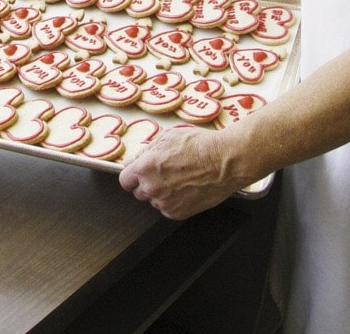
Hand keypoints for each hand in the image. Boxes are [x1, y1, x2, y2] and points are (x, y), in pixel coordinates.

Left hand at [119, 125, 247, 219]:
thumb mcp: (168, 136)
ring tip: (179, 178)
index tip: (137, 174)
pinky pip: (168, 209)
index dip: (132, 175)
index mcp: (145, 168)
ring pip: (154, 201)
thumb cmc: (200, 145)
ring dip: (161, 192)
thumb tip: (137, 159)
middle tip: (164, 172)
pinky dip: (173, 201)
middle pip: (138, 192)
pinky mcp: (179, 213)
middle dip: (147, 183)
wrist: (225, 161)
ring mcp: (165, 203)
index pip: (124, 180)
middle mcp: (152, 188)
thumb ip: (148, 150)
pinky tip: (186, 187)